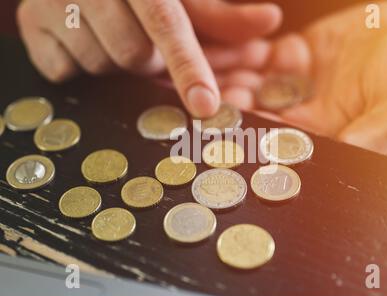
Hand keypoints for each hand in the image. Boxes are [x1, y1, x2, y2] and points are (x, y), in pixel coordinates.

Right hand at [17, 0, 281, 116]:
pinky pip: (66, 71)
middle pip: (133, 56)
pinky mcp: (29, 27)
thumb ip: (223, 16)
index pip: (167, 24)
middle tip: (143, 47)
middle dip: (147, 61)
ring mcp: (52, 4)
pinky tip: (85, 43)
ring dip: (116, 62)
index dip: (189, 66)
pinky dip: (82, 66)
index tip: (205, 105)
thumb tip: (269, 21)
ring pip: (101, 65)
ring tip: (114, 37)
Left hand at [217, 2, 386, 153]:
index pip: (282, 137)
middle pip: (260, 113)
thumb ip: (374, 133)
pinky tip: (231, 45)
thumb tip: (345, 157)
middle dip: (235, 104)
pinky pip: (263, 55)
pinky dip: (246, 50)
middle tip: (213, 94)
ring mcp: (296, 83)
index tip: (236, 121)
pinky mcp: (294, 56)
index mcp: (325, 133)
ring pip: (255, 84)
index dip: (258, 129)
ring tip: (213, 68)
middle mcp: (305, 113)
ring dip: (234, 77)